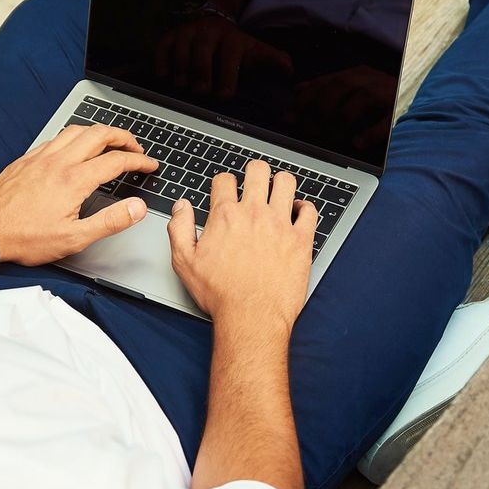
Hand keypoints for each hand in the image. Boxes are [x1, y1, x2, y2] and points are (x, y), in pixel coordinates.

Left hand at [0, 125, 159, 264]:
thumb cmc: (22, 237)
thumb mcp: (73, 239)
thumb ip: (109, 221)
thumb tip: (136, 207)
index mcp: (74, 180)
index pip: (116, 160)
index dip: (139, 160)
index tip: (149, 165)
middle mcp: (58, 161)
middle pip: (100, 134)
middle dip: (124, 137)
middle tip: (136, 148)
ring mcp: (41, 156)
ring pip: (77, 129)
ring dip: (100, 131)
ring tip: (111, 142)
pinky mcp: (27, 158)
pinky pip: (57, 136)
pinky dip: (75, 135)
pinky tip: (76, 146)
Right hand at [155, 15, 293, 99]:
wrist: (209, 20)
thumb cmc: (233, 46)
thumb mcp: (254, 50)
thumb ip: (272, 61)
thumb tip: (290, 71)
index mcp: (231, 40)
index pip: (229, 57)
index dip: (227, 77)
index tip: (224, 95)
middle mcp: (208, 34)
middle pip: (202, 52)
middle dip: (201, 74)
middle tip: (201, 92)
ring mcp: (187, 34)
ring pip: (181, 49)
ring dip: (181, 70)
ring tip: (183, 86)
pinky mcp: (169, 37)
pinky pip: (162, 48)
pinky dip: (162, 62)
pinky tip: (165, 76)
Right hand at [167, 160, 316, 321]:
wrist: (252, 317)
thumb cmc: (220, 295)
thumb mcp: (184, 262)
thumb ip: (179, 229)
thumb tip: (181, 206)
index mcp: (225, 216)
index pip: (224, 180)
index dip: (224, 182)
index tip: (227, 190)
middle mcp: (254, 214)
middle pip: (258, 171)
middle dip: (255, 172)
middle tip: (256, 180)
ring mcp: (280, 224)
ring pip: (286, 182)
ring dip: (281, 182)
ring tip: (279, 190)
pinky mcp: (301, 240)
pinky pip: (310, 211)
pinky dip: (305, 207)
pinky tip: (299, 212)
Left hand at [287, 65, 395, 150]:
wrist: (415, 96)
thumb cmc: (377, 99)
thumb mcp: (351, 90)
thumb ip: (326, 89)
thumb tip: (298, 90)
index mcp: (355, 74)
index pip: (325, 82)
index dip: (304, 101)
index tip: (289, 118)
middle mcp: (370, 79)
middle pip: (340, 88)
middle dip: (319, 110)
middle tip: (308, 132)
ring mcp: (387, 92)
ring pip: (361, 101)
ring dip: (340, 122)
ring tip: (328, 140)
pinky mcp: (399, 110)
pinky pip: (385, 121)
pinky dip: (370, 133)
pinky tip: (356, 145)